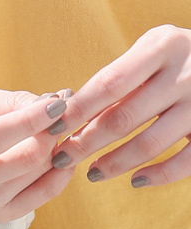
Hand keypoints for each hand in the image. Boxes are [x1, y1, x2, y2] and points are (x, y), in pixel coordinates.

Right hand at [0, 88, 75, 222]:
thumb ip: (15, 102)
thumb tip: (55, 105)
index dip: (31, 121)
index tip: (59, 103)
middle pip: (22, 161)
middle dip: (50, 134)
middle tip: (61, 115)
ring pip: (35, 175)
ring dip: (54, 151)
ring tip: (52, 132)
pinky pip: (40, 196)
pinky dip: (56, 175)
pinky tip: (57, 157)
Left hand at [53, 25, 190, 187]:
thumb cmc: (173, 62)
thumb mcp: (148, 55)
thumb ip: (115, 81)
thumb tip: (66, 117)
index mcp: (162, 47)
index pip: (108, 84)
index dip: (76, 111)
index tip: (51, 130)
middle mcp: (185, 73)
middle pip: (122, 118)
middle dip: (85, 143)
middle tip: (61, 159)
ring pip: (148, 144)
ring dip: (114, 163)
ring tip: (92, 173)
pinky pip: (184, 162)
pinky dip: (157, 175)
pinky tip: (134, 181)